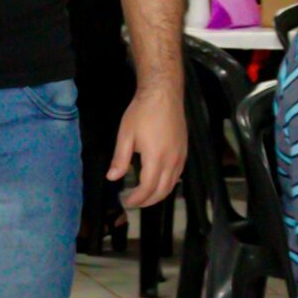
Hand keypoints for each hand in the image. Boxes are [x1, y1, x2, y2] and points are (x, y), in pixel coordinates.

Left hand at [110, 85, 185, 208]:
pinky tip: (158, 182)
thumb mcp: (125, 135)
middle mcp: (172, 161)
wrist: (163, 94)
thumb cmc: (142, 113)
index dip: (137, 198)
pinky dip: (168, 184)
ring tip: (144, 196)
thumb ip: (119, 159)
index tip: (126, 201)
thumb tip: (112, 178)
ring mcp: (181, 157)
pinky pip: (178, 175)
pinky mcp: (185, 151)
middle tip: (133, 202)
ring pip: (172, 184)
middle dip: (148, 201)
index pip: (148, 188)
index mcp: (156, 158)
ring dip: (159, 194)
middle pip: (162, 191)